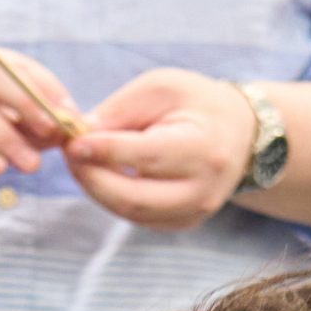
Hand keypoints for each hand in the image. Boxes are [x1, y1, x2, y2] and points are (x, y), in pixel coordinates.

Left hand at [66, 68, 254, 229]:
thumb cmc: (196, 103)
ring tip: (81, 162)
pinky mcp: (183, 223)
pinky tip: (102, 175)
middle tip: (70, 154)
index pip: (145, 156)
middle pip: (133, 198)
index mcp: (203, 149)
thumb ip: (120, 110)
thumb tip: (80, 134)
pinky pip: (137, 218)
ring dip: (97, 189)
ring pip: (130, 212)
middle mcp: (203, 190)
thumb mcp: (161, 88)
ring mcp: (194, 213)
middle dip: (92, 177)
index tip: (72, 141)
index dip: (104, 151)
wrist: (240, 133)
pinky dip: (112, 198)